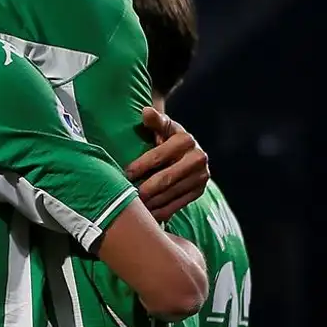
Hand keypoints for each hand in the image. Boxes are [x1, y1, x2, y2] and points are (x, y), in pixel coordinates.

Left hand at [126, 108, 208, 224]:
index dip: (141, 165)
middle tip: (128, 196)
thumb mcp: (163, 126)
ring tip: (135, 208)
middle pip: (166, 178)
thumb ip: (155, 120)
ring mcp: (201, 176)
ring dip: (152, 203)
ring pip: (171, 194)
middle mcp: (197, 158)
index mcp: (186, 140)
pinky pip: (178, 204)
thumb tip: (146, 112)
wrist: (188, 151)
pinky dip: (162, 211)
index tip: (126, 174)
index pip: (159, 155)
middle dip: (146, 188)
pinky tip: (148, 214)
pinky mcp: (199, 191)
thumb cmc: (168, 138)